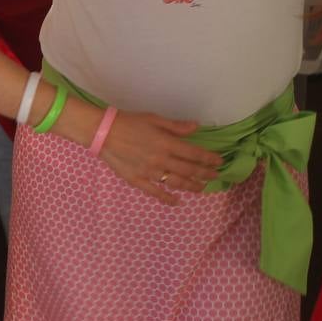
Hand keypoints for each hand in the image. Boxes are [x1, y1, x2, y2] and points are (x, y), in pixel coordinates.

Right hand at [97, 111, 222, 205]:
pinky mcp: (138, 180)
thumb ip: (175, 126)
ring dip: (192, 186)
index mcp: (167, 143)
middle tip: (215, 176)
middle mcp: (162, 160)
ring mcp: (150, 172)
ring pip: (177, 182)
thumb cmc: (129, 122)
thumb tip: (196, 127)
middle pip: (189, 170)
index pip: (194, 154)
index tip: (219, 162)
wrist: (103, 132)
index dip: (209, 159)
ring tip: (201, 188)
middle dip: (205, 174)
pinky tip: (176, 201)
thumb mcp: (153, 119)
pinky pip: (156, 192)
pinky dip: (168, 198)